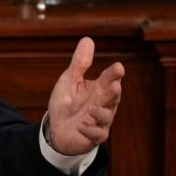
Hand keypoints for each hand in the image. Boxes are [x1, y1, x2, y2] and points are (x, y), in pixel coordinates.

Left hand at [46, 37, 124, 155]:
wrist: (57, 128)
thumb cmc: (67, 102)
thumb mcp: (70, 80)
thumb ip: (79, 63)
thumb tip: (87, 39)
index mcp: (98, 89)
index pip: (109, 79)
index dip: (114, 74)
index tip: (118, 67)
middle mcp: (102, 104)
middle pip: (112, 98)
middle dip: (113, 92)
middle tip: (114, 85)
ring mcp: (99, 121)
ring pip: (106, 116)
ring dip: (100, 112)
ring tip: (91, 109)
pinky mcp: (94, 136)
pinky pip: (97, 134)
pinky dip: (90, 130)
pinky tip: (82, 125)